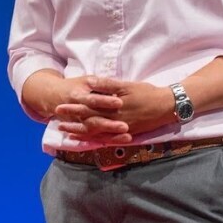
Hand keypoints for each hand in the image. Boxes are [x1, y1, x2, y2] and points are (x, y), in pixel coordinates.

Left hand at [57, 77, 174, 143]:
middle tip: (56, 119)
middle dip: (72, 120)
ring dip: (79, 131)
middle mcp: (114, 119)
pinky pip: (106, 139)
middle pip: (89, 120)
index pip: (89, 107)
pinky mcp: (125, 134)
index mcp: (113, 106)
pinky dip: (94, 139)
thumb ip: (108, 85)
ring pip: (95, 132)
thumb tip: (90, 82)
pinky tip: (85, 139)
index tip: (60, 106)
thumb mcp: (127, 85)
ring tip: (66, 132)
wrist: (165, 107)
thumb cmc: (146, 93)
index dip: (74, 107)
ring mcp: (119, 129)